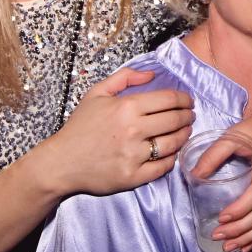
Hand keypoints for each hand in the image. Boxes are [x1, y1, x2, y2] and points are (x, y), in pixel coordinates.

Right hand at [38, 68, 194, 196]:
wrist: (61, 163)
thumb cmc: (79, 127)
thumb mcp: (96, 94)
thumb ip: (125, 77)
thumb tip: (152, 74)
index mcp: (126, 107)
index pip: (168, 99)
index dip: (184, 99)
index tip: (188, 101)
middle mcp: (133, 130)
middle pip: (175, 120)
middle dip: (187, 116)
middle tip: (190, 116)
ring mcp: (134, 155)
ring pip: (173, 144)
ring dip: (184, 136)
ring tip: (185, 132)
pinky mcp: (133, 176)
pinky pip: (163, 167)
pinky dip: (172, 159)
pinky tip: (172, 152)